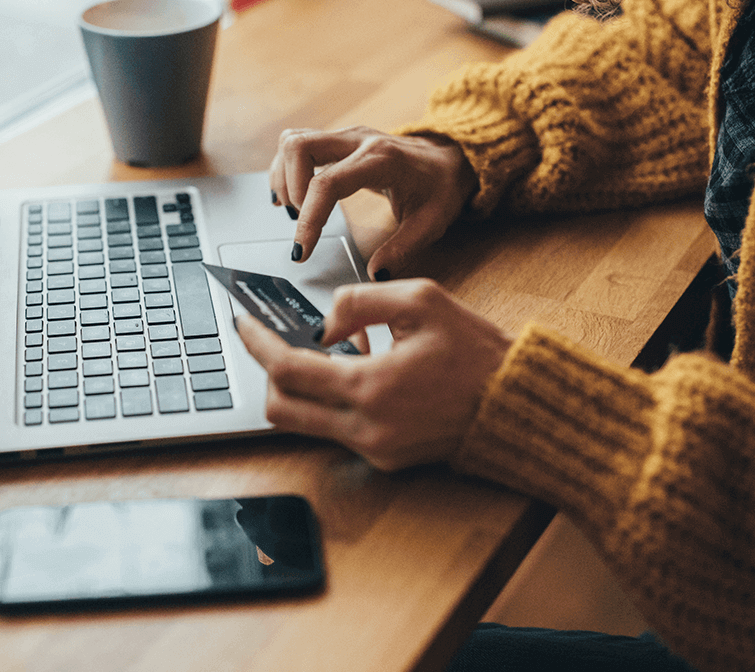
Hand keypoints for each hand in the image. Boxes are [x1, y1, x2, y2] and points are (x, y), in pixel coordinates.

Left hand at [236, 278, 511, 470]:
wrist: (517, 406)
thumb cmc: (477, 352)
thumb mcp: (422, 300)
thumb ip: (359, 301)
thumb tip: (323, 324)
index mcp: (371, 387)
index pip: (287, 370)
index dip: (257, 344)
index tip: (243, 323)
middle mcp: (366, 428)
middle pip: (281, 408)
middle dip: (268, 372)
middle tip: (274, 341)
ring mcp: (374, 450)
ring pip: (304, 423)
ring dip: (301, 387)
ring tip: (329, 351)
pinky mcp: (385, 460)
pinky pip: (336, 429)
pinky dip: (332, 400)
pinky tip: (358, 371)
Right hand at [270, 126, 477, 279]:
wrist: (449, 158)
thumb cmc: (440, 188)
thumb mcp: (431, 223)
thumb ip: (402, 249)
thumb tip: (375, 274)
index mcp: (381, 160)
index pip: (328, 183)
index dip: (309, 218)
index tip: (302, 250)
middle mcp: (358, 140)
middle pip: (299, 147)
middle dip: (289, 189)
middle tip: (300, 221)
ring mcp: (346, 136)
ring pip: (293, 141)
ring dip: (284, 177)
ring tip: (295, 210)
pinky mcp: (337, 140)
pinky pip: (297, 144)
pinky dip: (286, 169)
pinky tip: (292, 196)